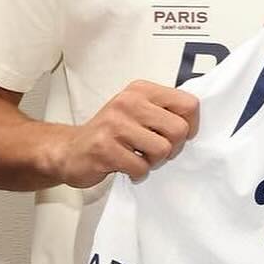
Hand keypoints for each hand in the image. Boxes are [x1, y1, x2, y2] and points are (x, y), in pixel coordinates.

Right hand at [52, 80, 199, 186]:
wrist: (70, 149)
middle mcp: (128, 102)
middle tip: (155, 152)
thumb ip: (165, 113)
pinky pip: (140, 167)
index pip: (189, 104)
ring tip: (138, 157)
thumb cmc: (110, 133)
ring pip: (162, 150)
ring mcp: (115, 124)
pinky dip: (137, 173)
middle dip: (173, 148)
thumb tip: (193, 126)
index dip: (190, 126)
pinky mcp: (104, 148)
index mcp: (141, 90)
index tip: (177, 136)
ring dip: (153, 162)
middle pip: (179, 130)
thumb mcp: (138, 112)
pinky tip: (125, 166)